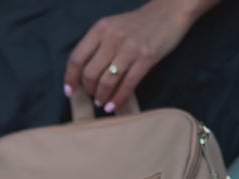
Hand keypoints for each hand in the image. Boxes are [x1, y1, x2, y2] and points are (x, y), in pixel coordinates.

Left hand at [64, 0, 219, 111]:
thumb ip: (97, 45)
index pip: (77, 58)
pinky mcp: (146, 58)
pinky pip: (127, 85)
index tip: (69, 91)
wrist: (169, 12)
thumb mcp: (112, 27)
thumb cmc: (138, 24)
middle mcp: (112, 37)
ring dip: (102, 97)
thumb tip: (82, 73)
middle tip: (93, 96)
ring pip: (107, 81)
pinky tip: (113, 107)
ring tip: (102, 102)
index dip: (71, 78)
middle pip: (90, 73)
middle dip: (89, 90)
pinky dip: (117, 99)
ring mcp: (130, 48)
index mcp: (100, 29)